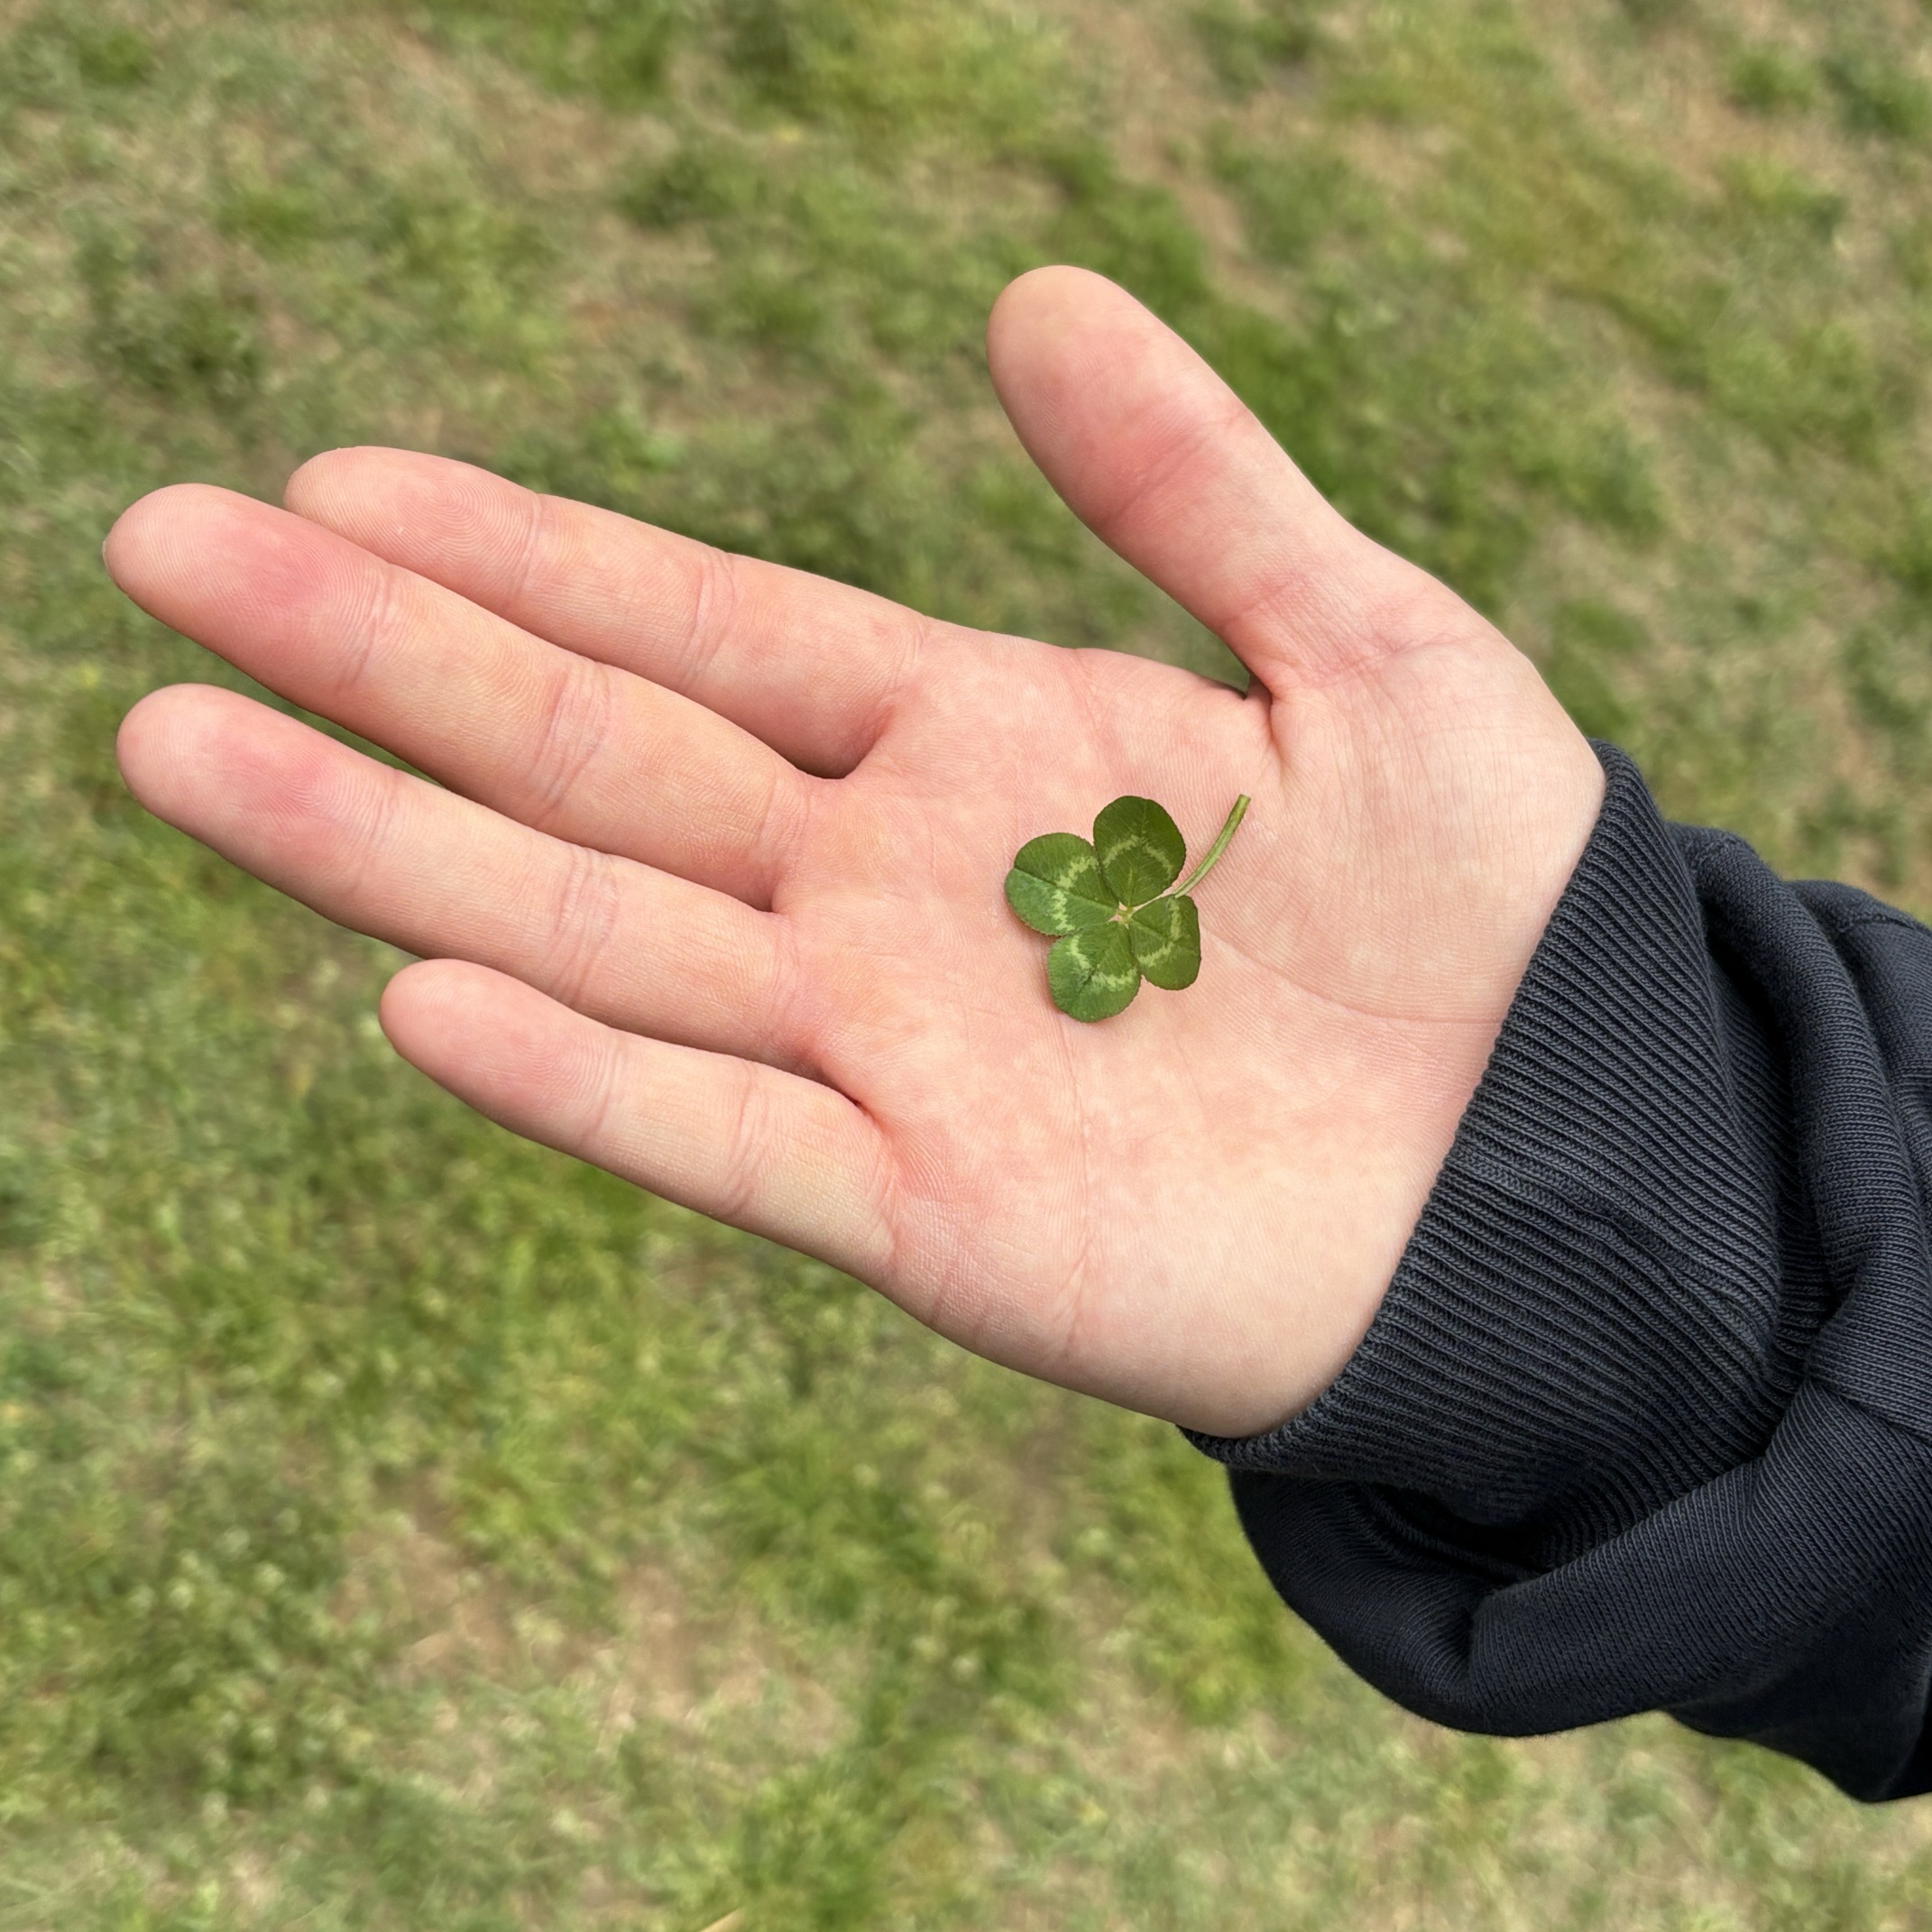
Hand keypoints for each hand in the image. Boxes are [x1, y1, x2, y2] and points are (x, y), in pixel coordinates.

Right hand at [106, 268, 1602, 1437]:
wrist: (1569, 1157)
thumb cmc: (1495, 914)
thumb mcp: (1366, 644)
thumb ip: (1195, 485)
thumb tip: (1032, 297)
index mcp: (975, 749)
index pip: (698, 631)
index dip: (519, 556)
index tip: (336, 480)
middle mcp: (889, 896)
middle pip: (593, 760)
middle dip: (377, 662)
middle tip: (162, 553)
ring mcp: (892, 1058)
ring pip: (599, 938)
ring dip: (389, 846)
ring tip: (175, 749)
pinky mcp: (935, 1218)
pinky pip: (731, 1142)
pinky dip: (581, 1081)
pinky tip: (417, 991)